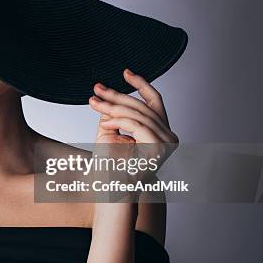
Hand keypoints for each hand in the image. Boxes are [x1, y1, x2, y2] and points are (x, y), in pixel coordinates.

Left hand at [88, 68, 179, 201]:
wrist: (112, 191)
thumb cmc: (110, 166)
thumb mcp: (112, 133)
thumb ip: (115, 115)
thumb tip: (109, 96)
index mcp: (161, 131)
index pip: (154, 101)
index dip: (141, 84)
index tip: (126, 72)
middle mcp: (169, 136)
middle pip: (143, 106)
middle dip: (117, 94)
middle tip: (96, 88)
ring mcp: (167, 143)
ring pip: (138, 114)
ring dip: (112, 107)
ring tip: (94, 103)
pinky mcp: (159, 148)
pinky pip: (136, 125)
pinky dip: (118, 121)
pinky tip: (105, 123)